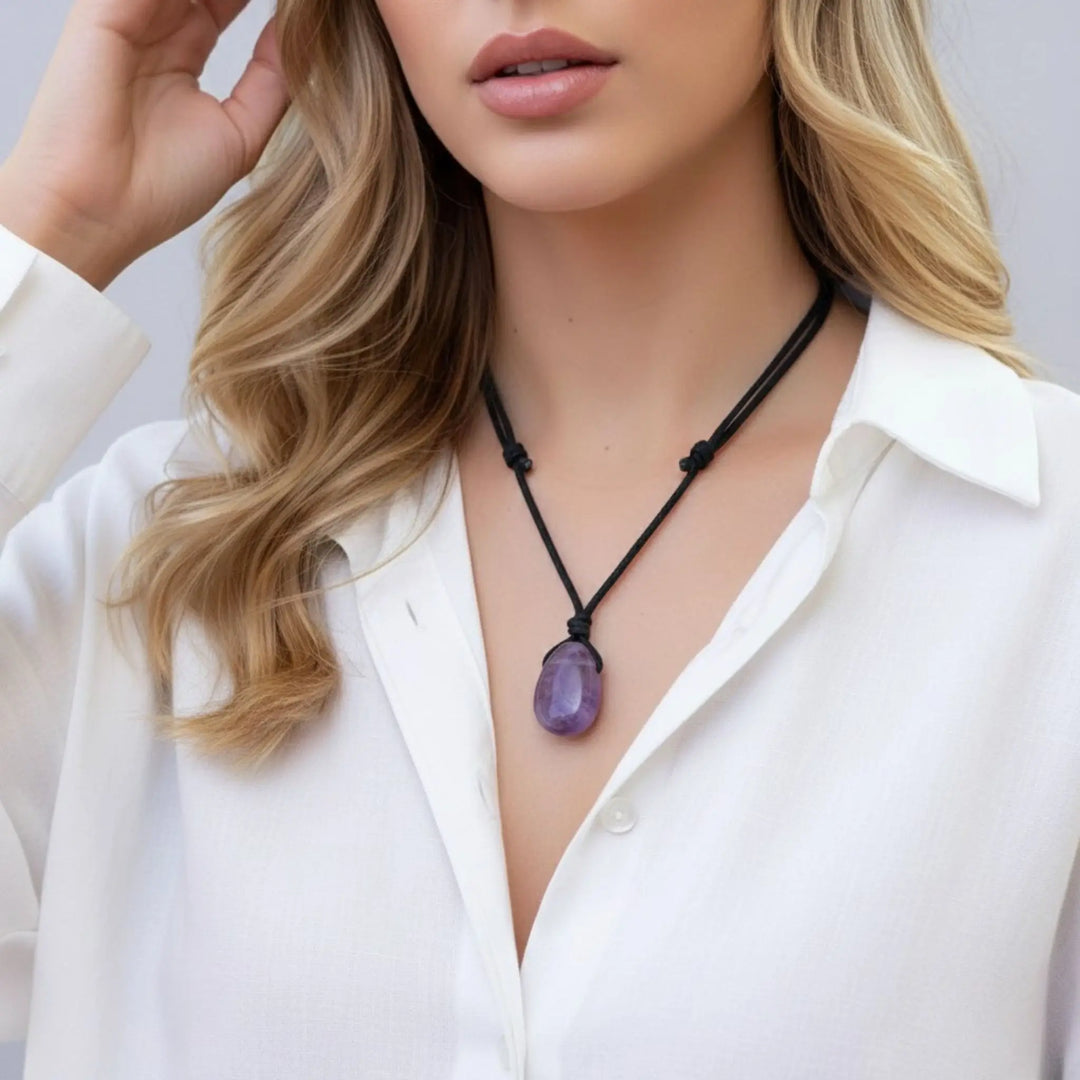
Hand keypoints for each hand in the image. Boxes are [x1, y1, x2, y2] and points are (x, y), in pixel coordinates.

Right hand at [0, 0, 289, 288]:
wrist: (102, 210)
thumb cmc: (162, 188)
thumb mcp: (242, 134)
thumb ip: (273, 82)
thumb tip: (300, 38)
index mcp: (183, 54)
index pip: (227, 1)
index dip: (263, 0)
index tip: (311, 10)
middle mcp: (155, 28)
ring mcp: (129, 15)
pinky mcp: (105, 11)